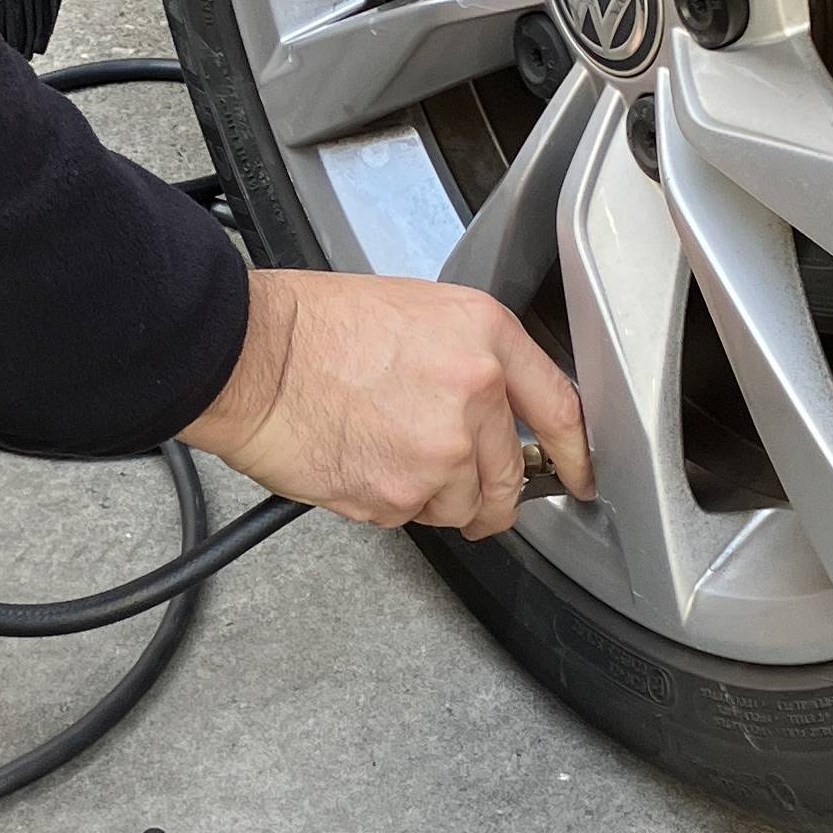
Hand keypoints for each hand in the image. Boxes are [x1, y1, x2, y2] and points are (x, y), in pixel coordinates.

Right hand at [183, 269, 592, 540]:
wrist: (252, 359)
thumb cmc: (314, 329)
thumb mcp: (418, 314)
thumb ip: (470, 361)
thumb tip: (496, 410)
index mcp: (485, 338)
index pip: (560, 409)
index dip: (576, 454)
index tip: (580, 474)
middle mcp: (475, 395)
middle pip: (510, 475)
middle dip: (489, 491)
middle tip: (456, 481)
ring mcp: (441, 452)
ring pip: (462, 506)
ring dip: (434, 497)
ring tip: (386, 454)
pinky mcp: (401, 495)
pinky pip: (413, 518)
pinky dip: (391, 503)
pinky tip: (361, 463)